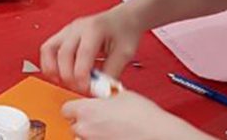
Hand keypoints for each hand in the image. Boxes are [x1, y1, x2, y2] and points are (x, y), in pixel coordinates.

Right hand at [40, 5, 142, 92]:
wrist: (123, 18)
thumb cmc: (124, 32)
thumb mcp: (125, 53)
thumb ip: (112, 72)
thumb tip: (101, 90)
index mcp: (94, 29)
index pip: (83, 54)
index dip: (82, 74)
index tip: (86, 88)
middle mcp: (77, 28)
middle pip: (63, 53)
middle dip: (68, 76)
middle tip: (79, 88)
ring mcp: (67, 30)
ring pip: (49, 49)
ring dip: (52, 69)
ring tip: (63, 82)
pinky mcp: (63, 35)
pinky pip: (48, 49)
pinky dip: (49, 64)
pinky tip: (58, 74)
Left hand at [64, 92, 206, 139]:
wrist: (160, 135)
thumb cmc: (146, 118)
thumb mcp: (122, 94)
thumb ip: (105, 93)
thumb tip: (102, 91)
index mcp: (86, 111)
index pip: (66, 109)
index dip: (76, 107)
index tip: (83, 107)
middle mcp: (85, 129)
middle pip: (74, 124)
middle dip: (85, 121)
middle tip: (101, 118)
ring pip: (83, 137)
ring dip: (92, 133)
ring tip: (109, 129)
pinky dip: (101, 139)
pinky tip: (114, 135)